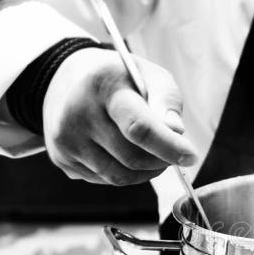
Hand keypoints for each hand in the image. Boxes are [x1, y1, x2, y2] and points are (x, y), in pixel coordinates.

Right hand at [42, 48, 197, 184]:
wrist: (67, 80)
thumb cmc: (119, 79)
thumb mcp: (148, 74)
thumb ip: (166, 100)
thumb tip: (176, 132)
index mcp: (102, 86)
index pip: (139, 127)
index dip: (169, 146)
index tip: (191, 156)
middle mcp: (77, 114)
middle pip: (133, 158)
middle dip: (162, 160)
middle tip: (174, 151)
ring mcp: (66, 140)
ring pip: (120, 177)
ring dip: (146, 172)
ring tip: (154, 153)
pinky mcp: (62, 159)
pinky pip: (105, 180)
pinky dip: (125, 173)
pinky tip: (125, 153)